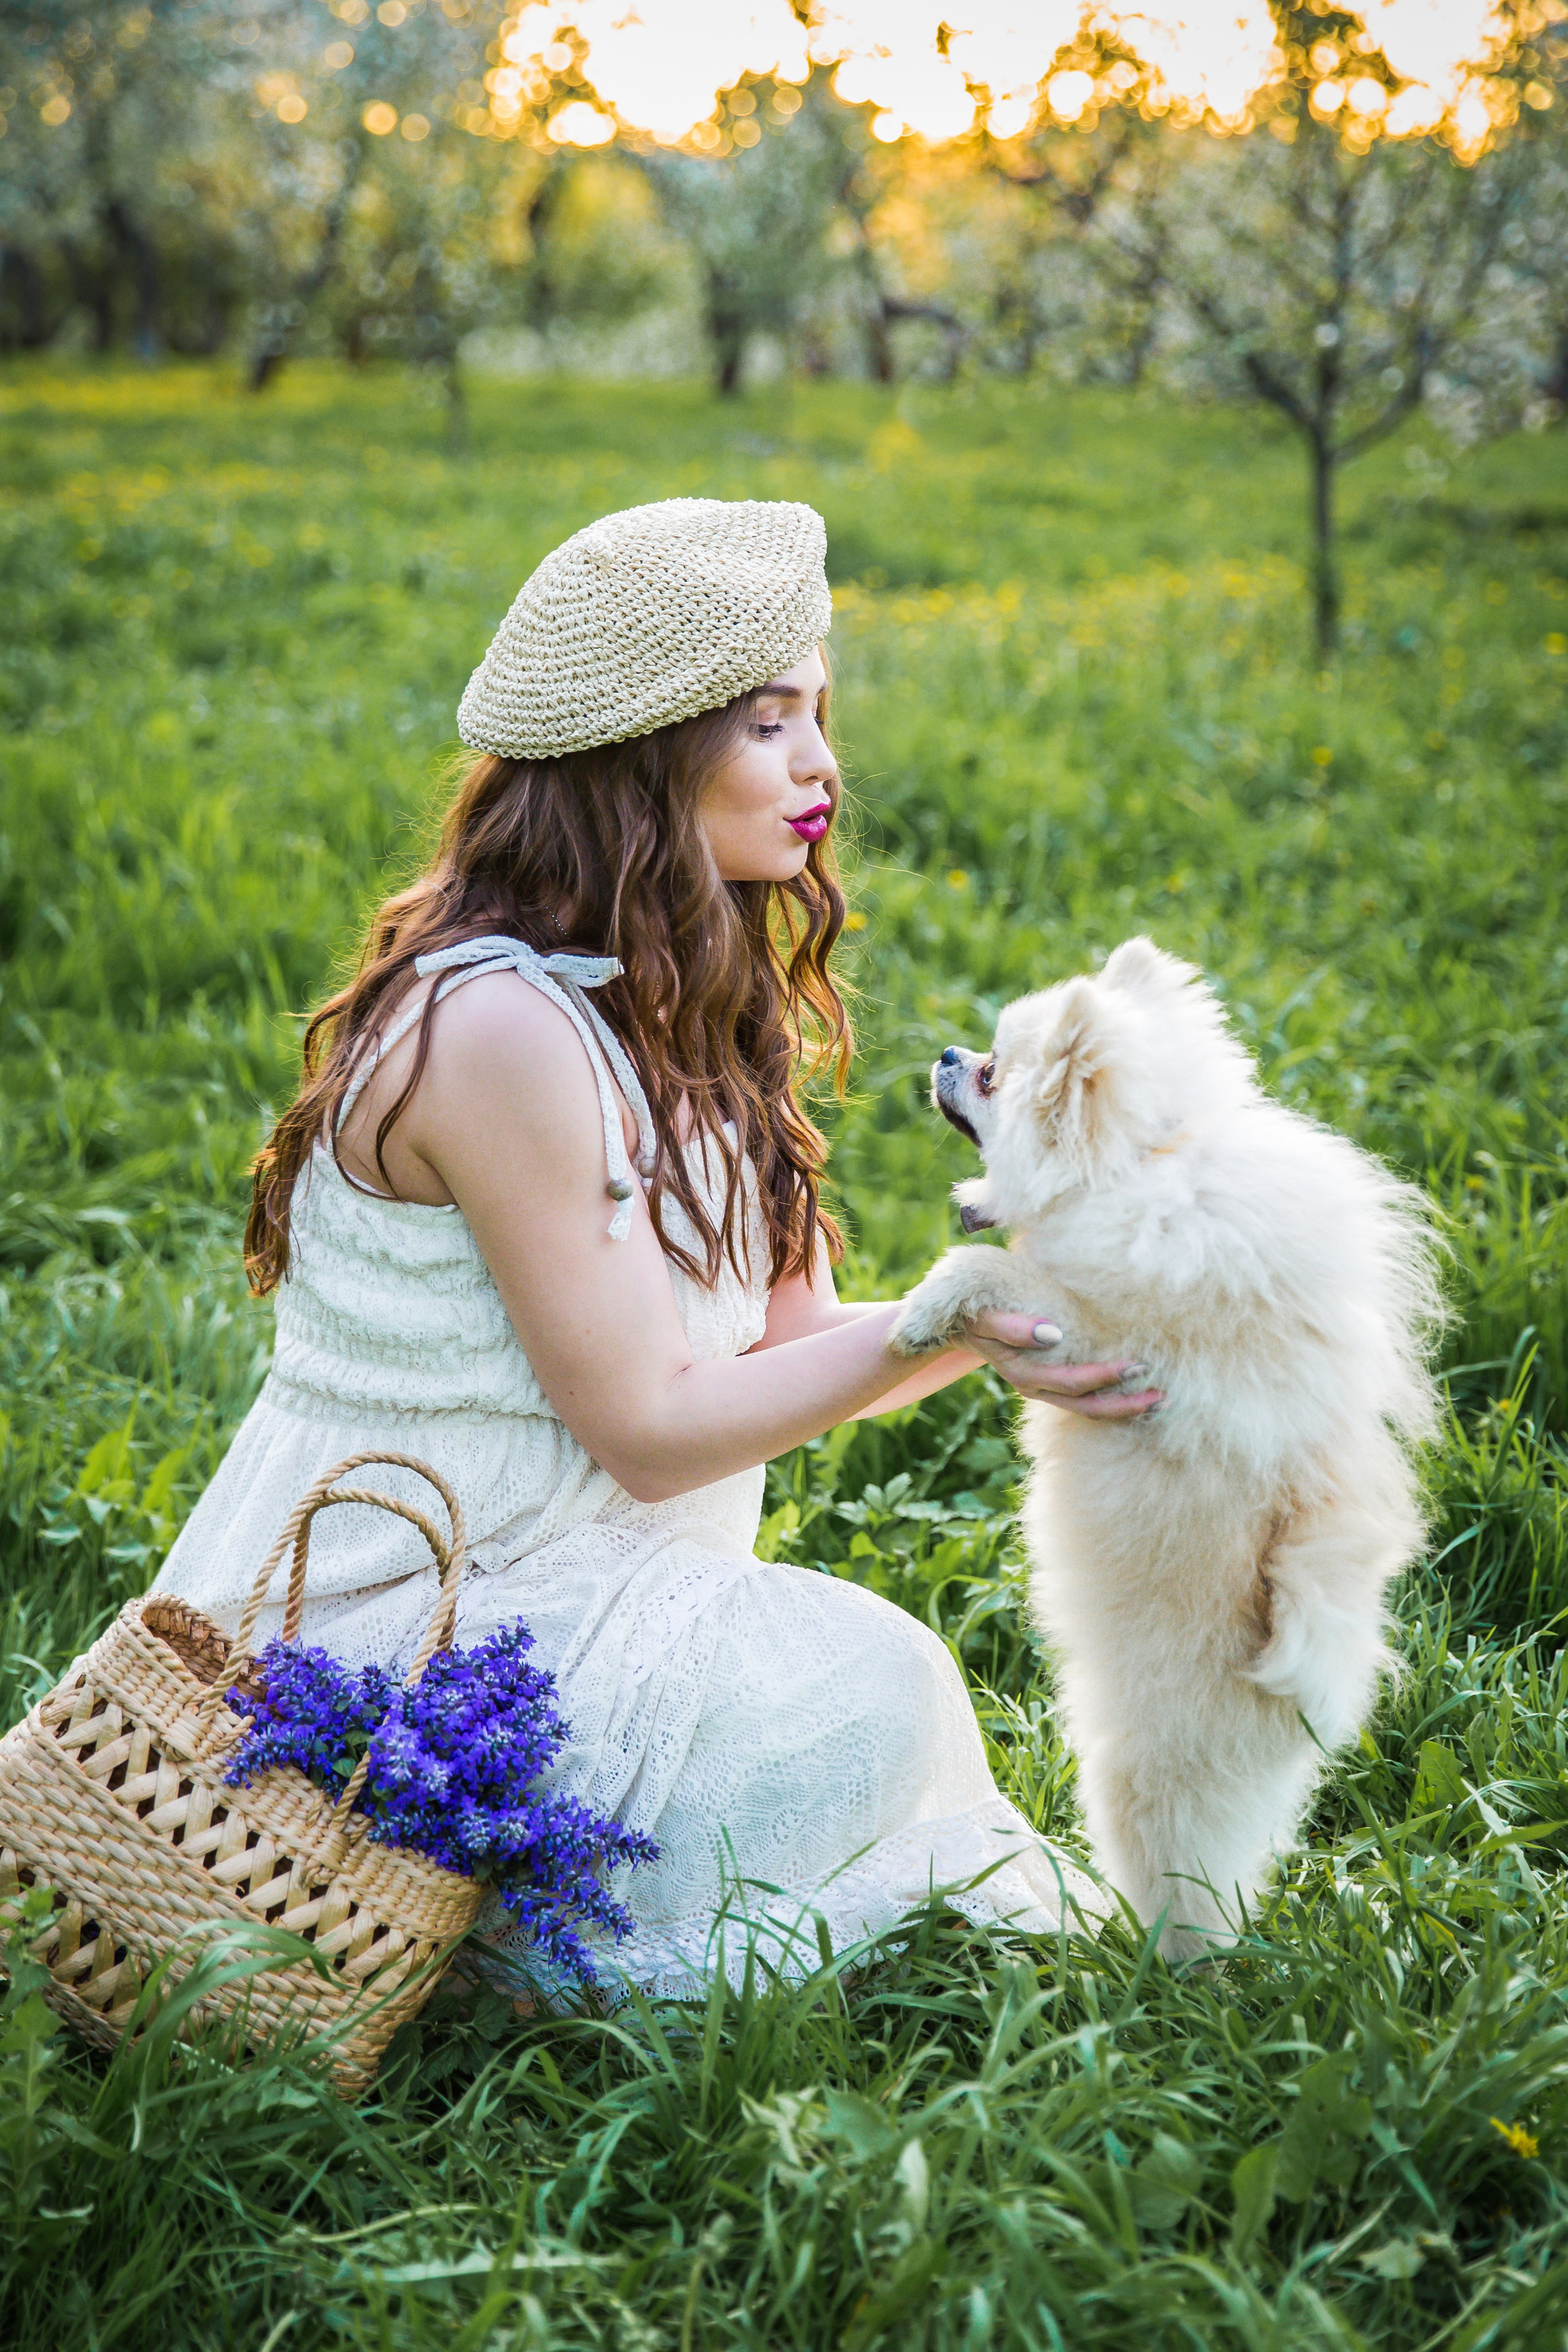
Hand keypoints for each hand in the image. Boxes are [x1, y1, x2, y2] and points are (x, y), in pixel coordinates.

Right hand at [964, 1312, 1163, 1419]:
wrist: (957, 1321)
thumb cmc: (973, 1312)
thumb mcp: (985, 1316)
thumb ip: (1012, 1326)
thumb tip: (1052, 1333)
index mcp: (1024, 1374)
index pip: (1072, 1382)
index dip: (1105, 1378)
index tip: (1138, 1365)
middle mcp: (1036, 1387)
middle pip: (1086, 1406)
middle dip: (1125, 1403)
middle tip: (1161, 1395)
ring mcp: (1042, 1388)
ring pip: (1087, 1408)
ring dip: (1123, 1408)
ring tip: (1159, 1401)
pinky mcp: (1048, 1381)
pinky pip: (1082, 1399)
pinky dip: (1110, 1399)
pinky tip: (1134, 1393)